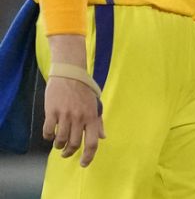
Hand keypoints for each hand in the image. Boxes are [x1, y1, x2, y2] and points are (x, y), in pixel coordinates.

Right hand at [43, 36, 104, 167]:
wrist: (70, 74)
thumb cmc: (84, 90)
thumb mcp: (95, 104)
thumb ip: (98, 122)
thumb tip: (103, 137)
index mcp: (92, 117)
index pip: (92, 142)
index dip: (88, 156)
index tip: (83, 164)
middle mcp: (80, 118)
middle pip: (74, 144)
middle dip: (69, 153)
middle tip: (66, 153)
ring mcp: (65, 115)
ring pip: (60, 140)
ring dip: (58, 146)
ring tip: (58, 144)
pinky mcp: (52, 112)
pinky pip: (48, 131)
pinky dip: (48, 137)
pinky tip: (50, 135)